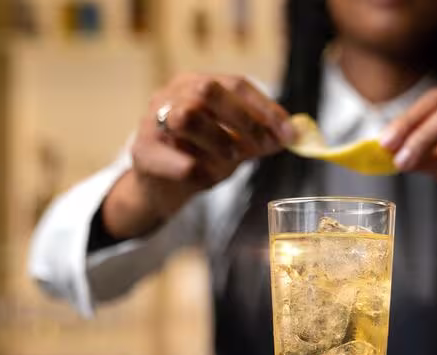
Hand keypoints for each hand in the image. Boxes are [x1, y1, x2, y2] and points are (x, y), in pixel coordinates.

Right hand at [105, 73, 294, 238]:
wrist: (158, 188)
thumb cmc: (198, 157)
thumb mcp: (233, 143)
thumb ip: (260, 138)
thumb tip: (294, 136)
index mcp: (194, 84)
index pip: (235, 84)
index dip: (265, 108)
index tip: (288, 133)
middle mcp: (169, 95)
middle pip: (207, 91)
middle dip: (244, 119)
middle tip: (263, 145)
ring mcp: (150, 122)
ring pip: (186, 117)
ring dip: (219, 140)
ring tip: (232, 158)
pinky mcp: (142, 154)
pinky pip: (177, 161)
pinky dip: (199, 171)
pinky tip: (206, 178)